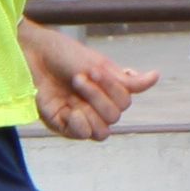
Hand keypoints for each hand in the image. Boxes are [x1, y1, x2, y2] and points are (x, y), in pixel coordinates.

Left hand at [22, 21, 156, 141]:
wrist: (33, 55)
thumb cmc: (64, 55)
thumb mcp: (99, 64)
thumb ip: (127, 80)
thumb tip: (157, 76)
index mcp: (106, 91)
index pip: (125, 102)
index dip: (111, 89)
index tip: (92, 69)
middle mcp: (95, 106)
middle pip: (115, 117)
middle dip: (98, 96)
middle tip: (79, 78)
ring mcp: (79, 117)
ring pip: (103, 132)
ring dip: (90, 111)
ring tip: (73, 91)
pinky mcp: (62, 125)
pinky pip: (82, 135)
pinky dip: (79, 124)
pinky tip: (69, 110)